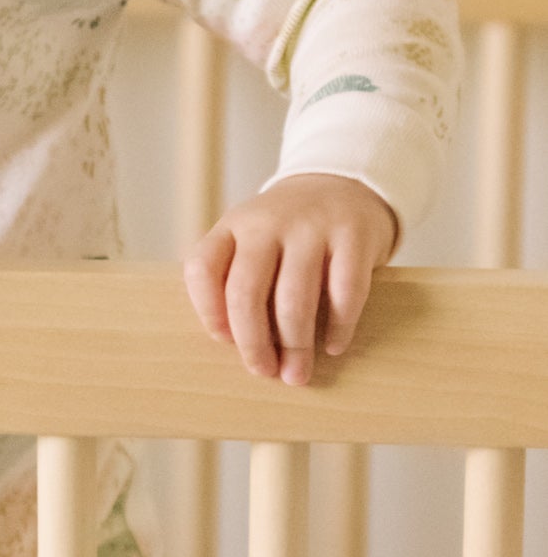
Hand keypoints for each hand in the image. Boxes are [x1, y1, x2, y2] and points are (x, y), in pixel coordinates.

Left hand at [184, 173, 398, 387]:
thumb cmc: (288, 236)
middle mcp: (267, 222)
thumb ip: (236, 284)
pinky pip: (344, 292)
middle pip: (245, 293)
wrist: (343, 183)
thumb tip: (245, 351)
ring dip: (295, 345)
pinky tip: (334, 345)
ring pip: (293, 299)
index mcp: (233, 227)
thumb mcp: (251, 243)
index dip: (208, 312)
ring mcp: (312, 225)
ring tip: (297, 373)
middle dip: (253, 344)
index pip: (202, 269)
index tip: (225, 341)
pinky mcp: (354, 234)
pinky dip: (339, 326)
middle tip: (265, 371)